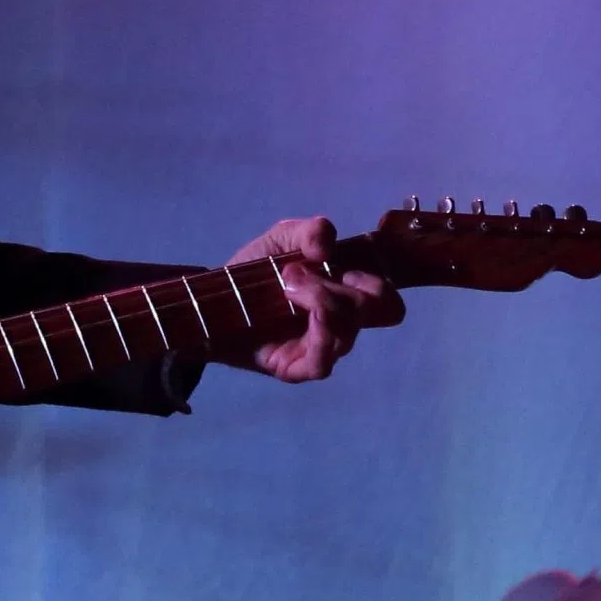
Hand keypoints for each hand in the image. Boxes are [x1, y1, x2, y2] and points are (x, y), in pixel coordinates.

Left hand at [221, 216, 399, 382]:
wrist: (213, 301)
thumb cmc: (254, 273)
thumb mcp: (282, 238)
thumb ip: (310, 231)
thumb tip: (327, 248)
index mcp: (347, 295)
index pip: (388, 301)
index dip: (377, 283)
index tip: (343, 268)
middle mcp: (343, 324)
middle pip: (379, 313)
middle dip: (349, 287)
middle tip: (300, 273)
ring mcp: (323, 349)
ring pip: (348, 332)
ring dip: (320, 299)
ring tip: (286, 286)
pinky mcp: (299, 369)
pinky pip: (324, 361)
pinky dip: (314, 331)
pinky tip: (291, 307)